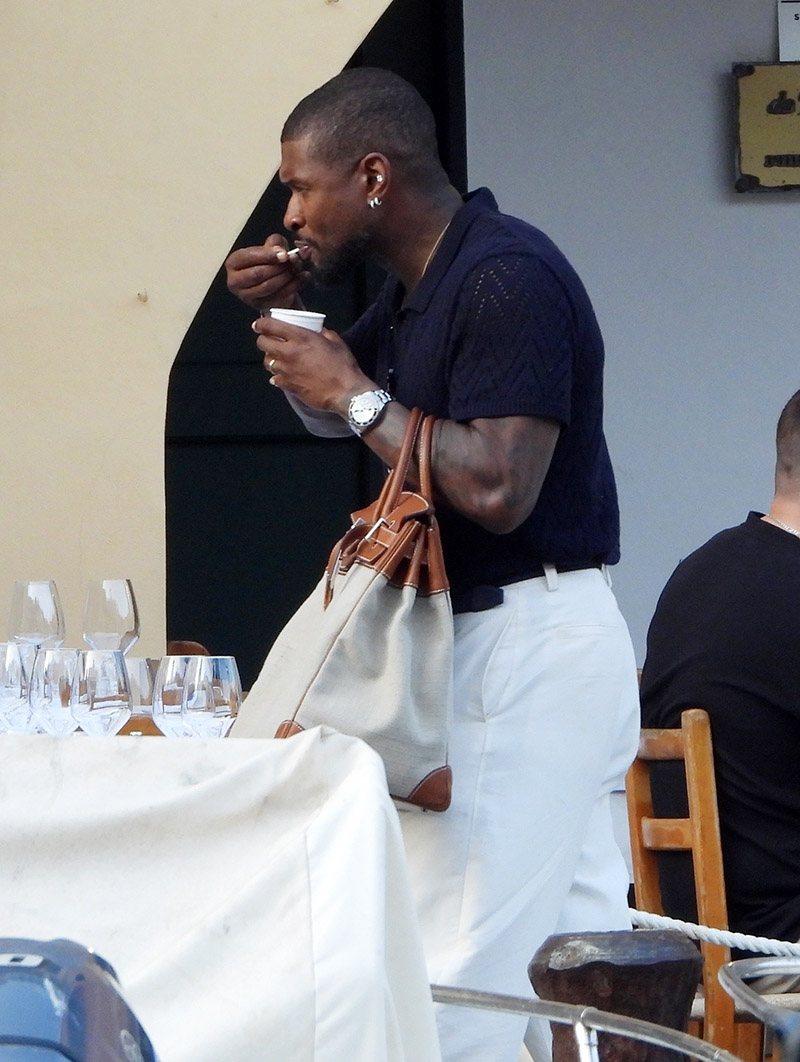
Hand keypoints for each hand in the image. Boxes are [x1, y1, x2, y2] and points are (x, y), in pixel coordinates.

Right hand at [225, 234, 309, 311]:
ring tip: (298, 268)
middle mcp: (235, 281)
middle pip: (258, 274)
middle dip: (279, 267)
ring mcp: (247, 296)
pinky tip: (303, 277)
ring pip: (268, 286)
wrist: (275, 282)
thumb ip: (275, 243)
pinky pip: (278, 297)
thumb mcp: (271, 246)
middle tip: (295, 261)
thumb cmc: (270, 262)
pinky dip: (294, 286)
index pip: (249, 257)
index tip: (284, 254)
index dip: (268, 255)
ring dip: (287, 276)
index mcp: (234, 263)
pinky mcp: (260, 306)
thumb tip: (281, 250)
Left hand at [252, 314, 370, 415]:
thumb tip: (318, 331)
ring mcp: (288, 370)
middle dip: (263, 340)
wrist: (346, 392)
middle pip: (262, 343)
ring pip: (267, 362)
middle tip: (268, 340)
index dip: (261, 323)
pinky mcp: (289, 385)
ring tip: (278, 359)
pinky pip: (275, 379)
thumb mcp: (336, 342)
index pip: (270, 326)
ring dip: (271, 359)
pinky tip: (284, 375)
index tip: (259, 324)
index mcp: (301, 337)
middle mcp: (290, 352)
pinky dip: (277, 376)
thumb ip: (324, 333)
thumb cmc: (343, 367)